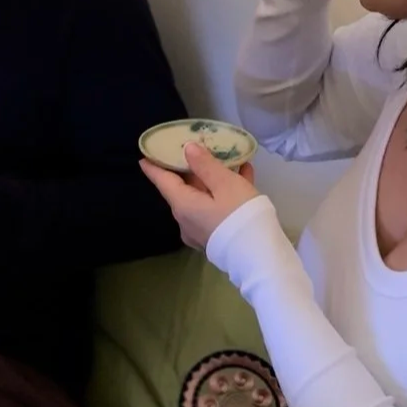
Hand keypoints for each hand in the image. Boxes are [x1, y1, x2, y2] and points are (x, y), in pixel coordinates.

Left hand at [140, 142, 259, 250]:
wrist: (260, 257)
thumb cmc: (239, 215)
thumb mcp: (224, 183)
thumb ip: (205, 164)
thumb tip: (187, 149)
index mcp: (182, 205)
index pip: (162, 181)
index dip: (153, 166)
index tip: (145, 156)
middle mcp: (186, 219)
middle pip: (183, 188)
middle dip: (190, 168)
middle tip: (194, 148)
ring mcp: (201, 230)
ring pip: (203, 197)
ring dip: (214, 178)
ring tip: (227, 158)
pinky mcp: (218, 236)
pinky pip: (217, 208)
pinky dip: (226, 192)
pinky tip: (244, 174)